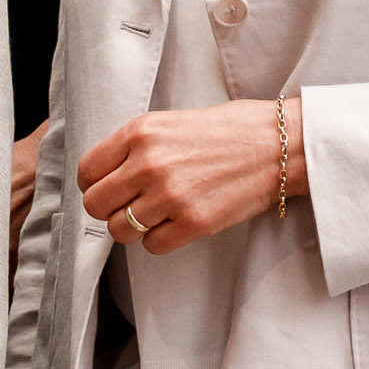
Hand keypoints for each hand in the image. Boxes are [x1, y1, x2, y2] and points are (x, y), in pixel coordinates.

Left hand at [78, 100, 294, 252]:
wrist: (281, 145)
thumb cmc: (231, 130)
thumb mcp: (173, 121)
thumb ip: (137, 146)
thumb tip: (109, 175)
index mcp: (141, 132)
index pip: (87, 171)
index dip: (93, 183)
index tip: (107, 187)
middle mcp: (149, 164)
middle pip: (96, 204)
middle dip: (108, 209)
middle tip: (127, 205)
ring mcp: (171, 196)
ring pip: (120, 230)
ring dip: (132, 228)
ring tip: (153, 216)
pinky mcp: (194, 223)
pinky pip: (152, 246)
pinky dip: (160, 240)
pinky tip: (176, 224)